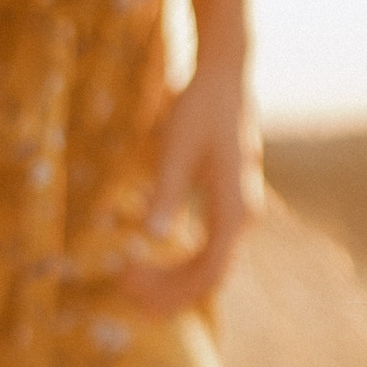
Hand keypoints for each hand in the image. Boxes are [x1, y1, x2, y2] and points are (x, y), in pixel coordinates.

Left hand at [121, 61, 260, 313]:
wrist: (222, 77)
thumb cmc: (198, 108)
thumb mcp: (175, 149)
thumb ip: (166, 194)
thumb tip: (151, 236)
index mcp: (235, 208)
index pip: (210, 270)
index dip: (171, 287)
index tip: (130, 283)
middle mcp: (244, 216)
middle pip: (209, 276)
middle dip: (167, 289)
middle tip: (122, 287)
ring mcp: (239, 213)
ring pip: (208, 265)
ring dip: (171, 280)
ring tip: (128, 281)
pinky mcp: (227, 206)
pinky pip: (206, 249)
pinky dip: (178, 263)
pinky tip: (148, 265)